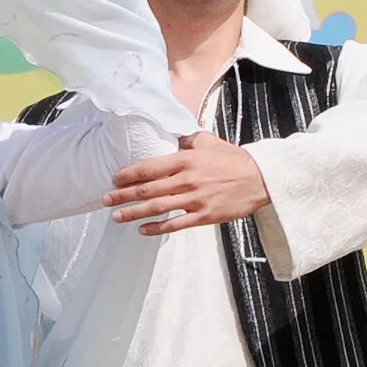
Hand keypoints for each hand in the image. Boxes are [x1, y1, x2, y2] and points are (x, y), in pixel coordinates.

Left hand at [107, 132, 270, 232]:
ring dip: (134, 213)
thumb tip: (168, 137)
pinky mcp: (204, 216)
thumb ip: (186, 141)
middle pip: (148, 189)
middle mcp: (187, 179)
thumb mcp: (208, 142)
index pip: (149, 167)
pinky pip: (176, 225)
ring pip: (158, 208)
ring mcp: (195, 199)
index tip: (113, 178)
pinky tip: (142, 230)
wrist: (261, 178)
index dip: (128, 174)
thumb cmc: (233, 159)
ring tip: (116, 217)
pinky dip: (157, 228)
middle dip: (123, 195)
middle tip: (105, 200)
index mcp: (186, 159)